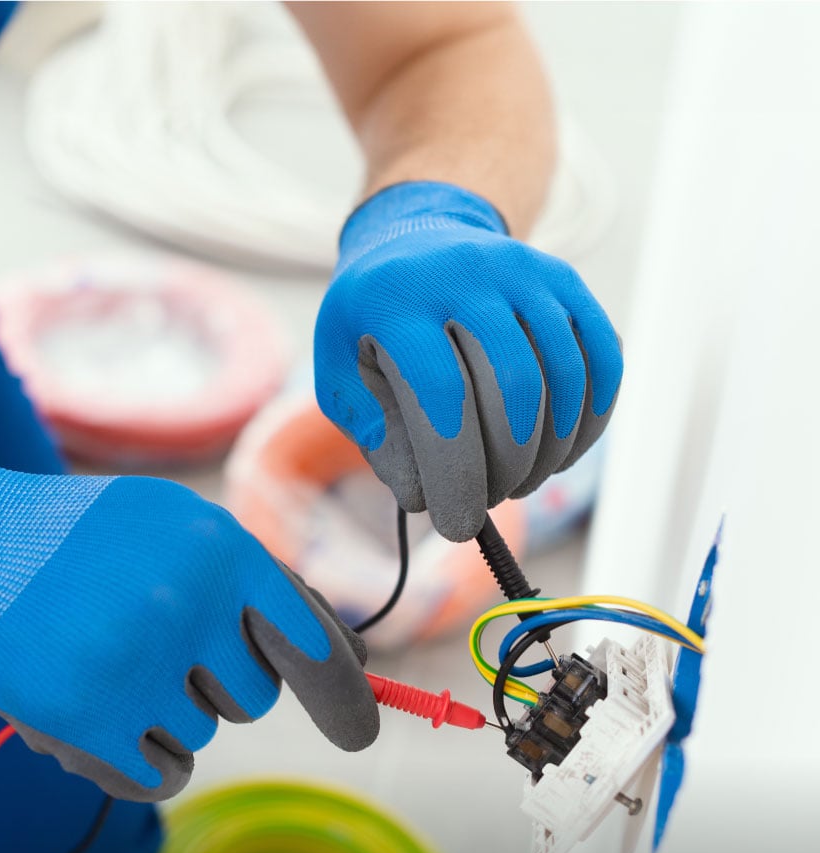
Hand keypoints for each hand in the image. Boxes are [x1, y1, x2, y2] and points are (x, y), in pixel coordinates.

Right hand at [0, 444, 378, 800]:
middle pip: (254, 697)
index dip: (342, 694)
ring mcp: (133, 666)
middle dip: (216, 680)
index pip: (310, 642)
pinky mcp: (85, 722)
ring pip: (202, 735)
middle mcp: (184, 605)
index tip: (362, 733)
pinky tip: (102, 712)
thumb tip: (358, 661)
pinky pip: (162, 777)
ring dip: (166, 714)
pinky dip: (143, 759)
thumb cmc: (99, 543)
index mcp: (221, 550)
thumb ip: (269, 588)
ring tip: (110, 659)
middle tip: (154, 639)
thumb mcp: (187, 529)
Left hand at [314, 181, 622, 541]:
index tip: (457, 525)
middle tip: (487, 500)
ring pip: (564, 376)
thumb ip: (371, 432)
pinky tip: (561, 454)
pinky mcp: (566, 283)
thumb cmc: (373, 323)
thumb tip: (423, 493)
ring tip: (519, 483)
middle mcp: (467, 272)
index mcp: (397, 297)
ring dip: (550, 451)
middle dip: (507, 465)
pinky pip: (600, 358)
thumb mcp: (341, 370)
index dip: (455, 470)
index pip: (442, 395)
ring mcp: (526, 271)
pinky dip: (590, 419)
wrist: (414, 239)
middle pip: (513, 386)